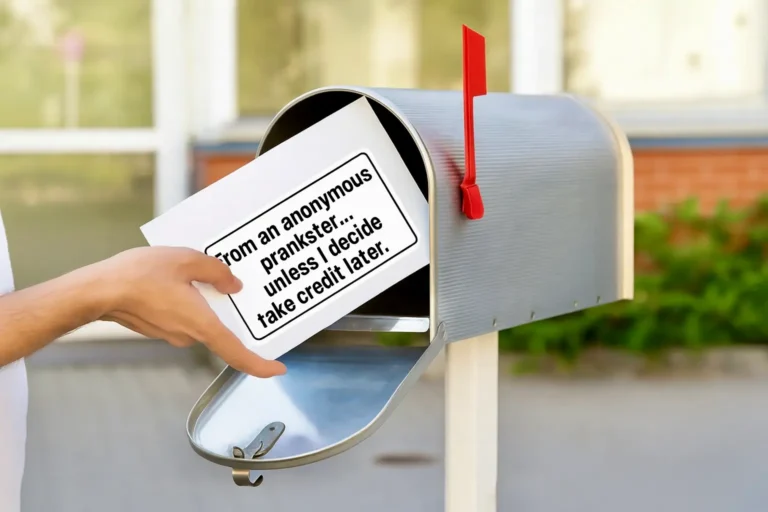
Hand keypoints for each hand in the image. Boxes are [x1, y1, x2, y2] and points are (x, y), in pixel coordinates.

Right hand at [94, 246, 285, 377]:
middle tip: (240, 288)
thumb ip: (217, 271)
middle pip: (222, 329)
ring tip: (208, 275)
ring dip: (209, 304)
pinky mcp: (160, 328)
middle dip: (232, 312)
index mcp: (202, 324)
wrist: (96, 291)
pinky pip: (186, 317)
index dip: (260, 365)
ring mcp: (173, 334)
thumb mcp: (187, 260)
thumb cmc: (139, 275)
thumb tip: (234, 285)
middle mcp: (189, 335)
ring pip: (203, 321)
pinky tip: (184, 281)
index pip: (237, 353)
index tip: (278, 369)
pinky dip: (192, 303)